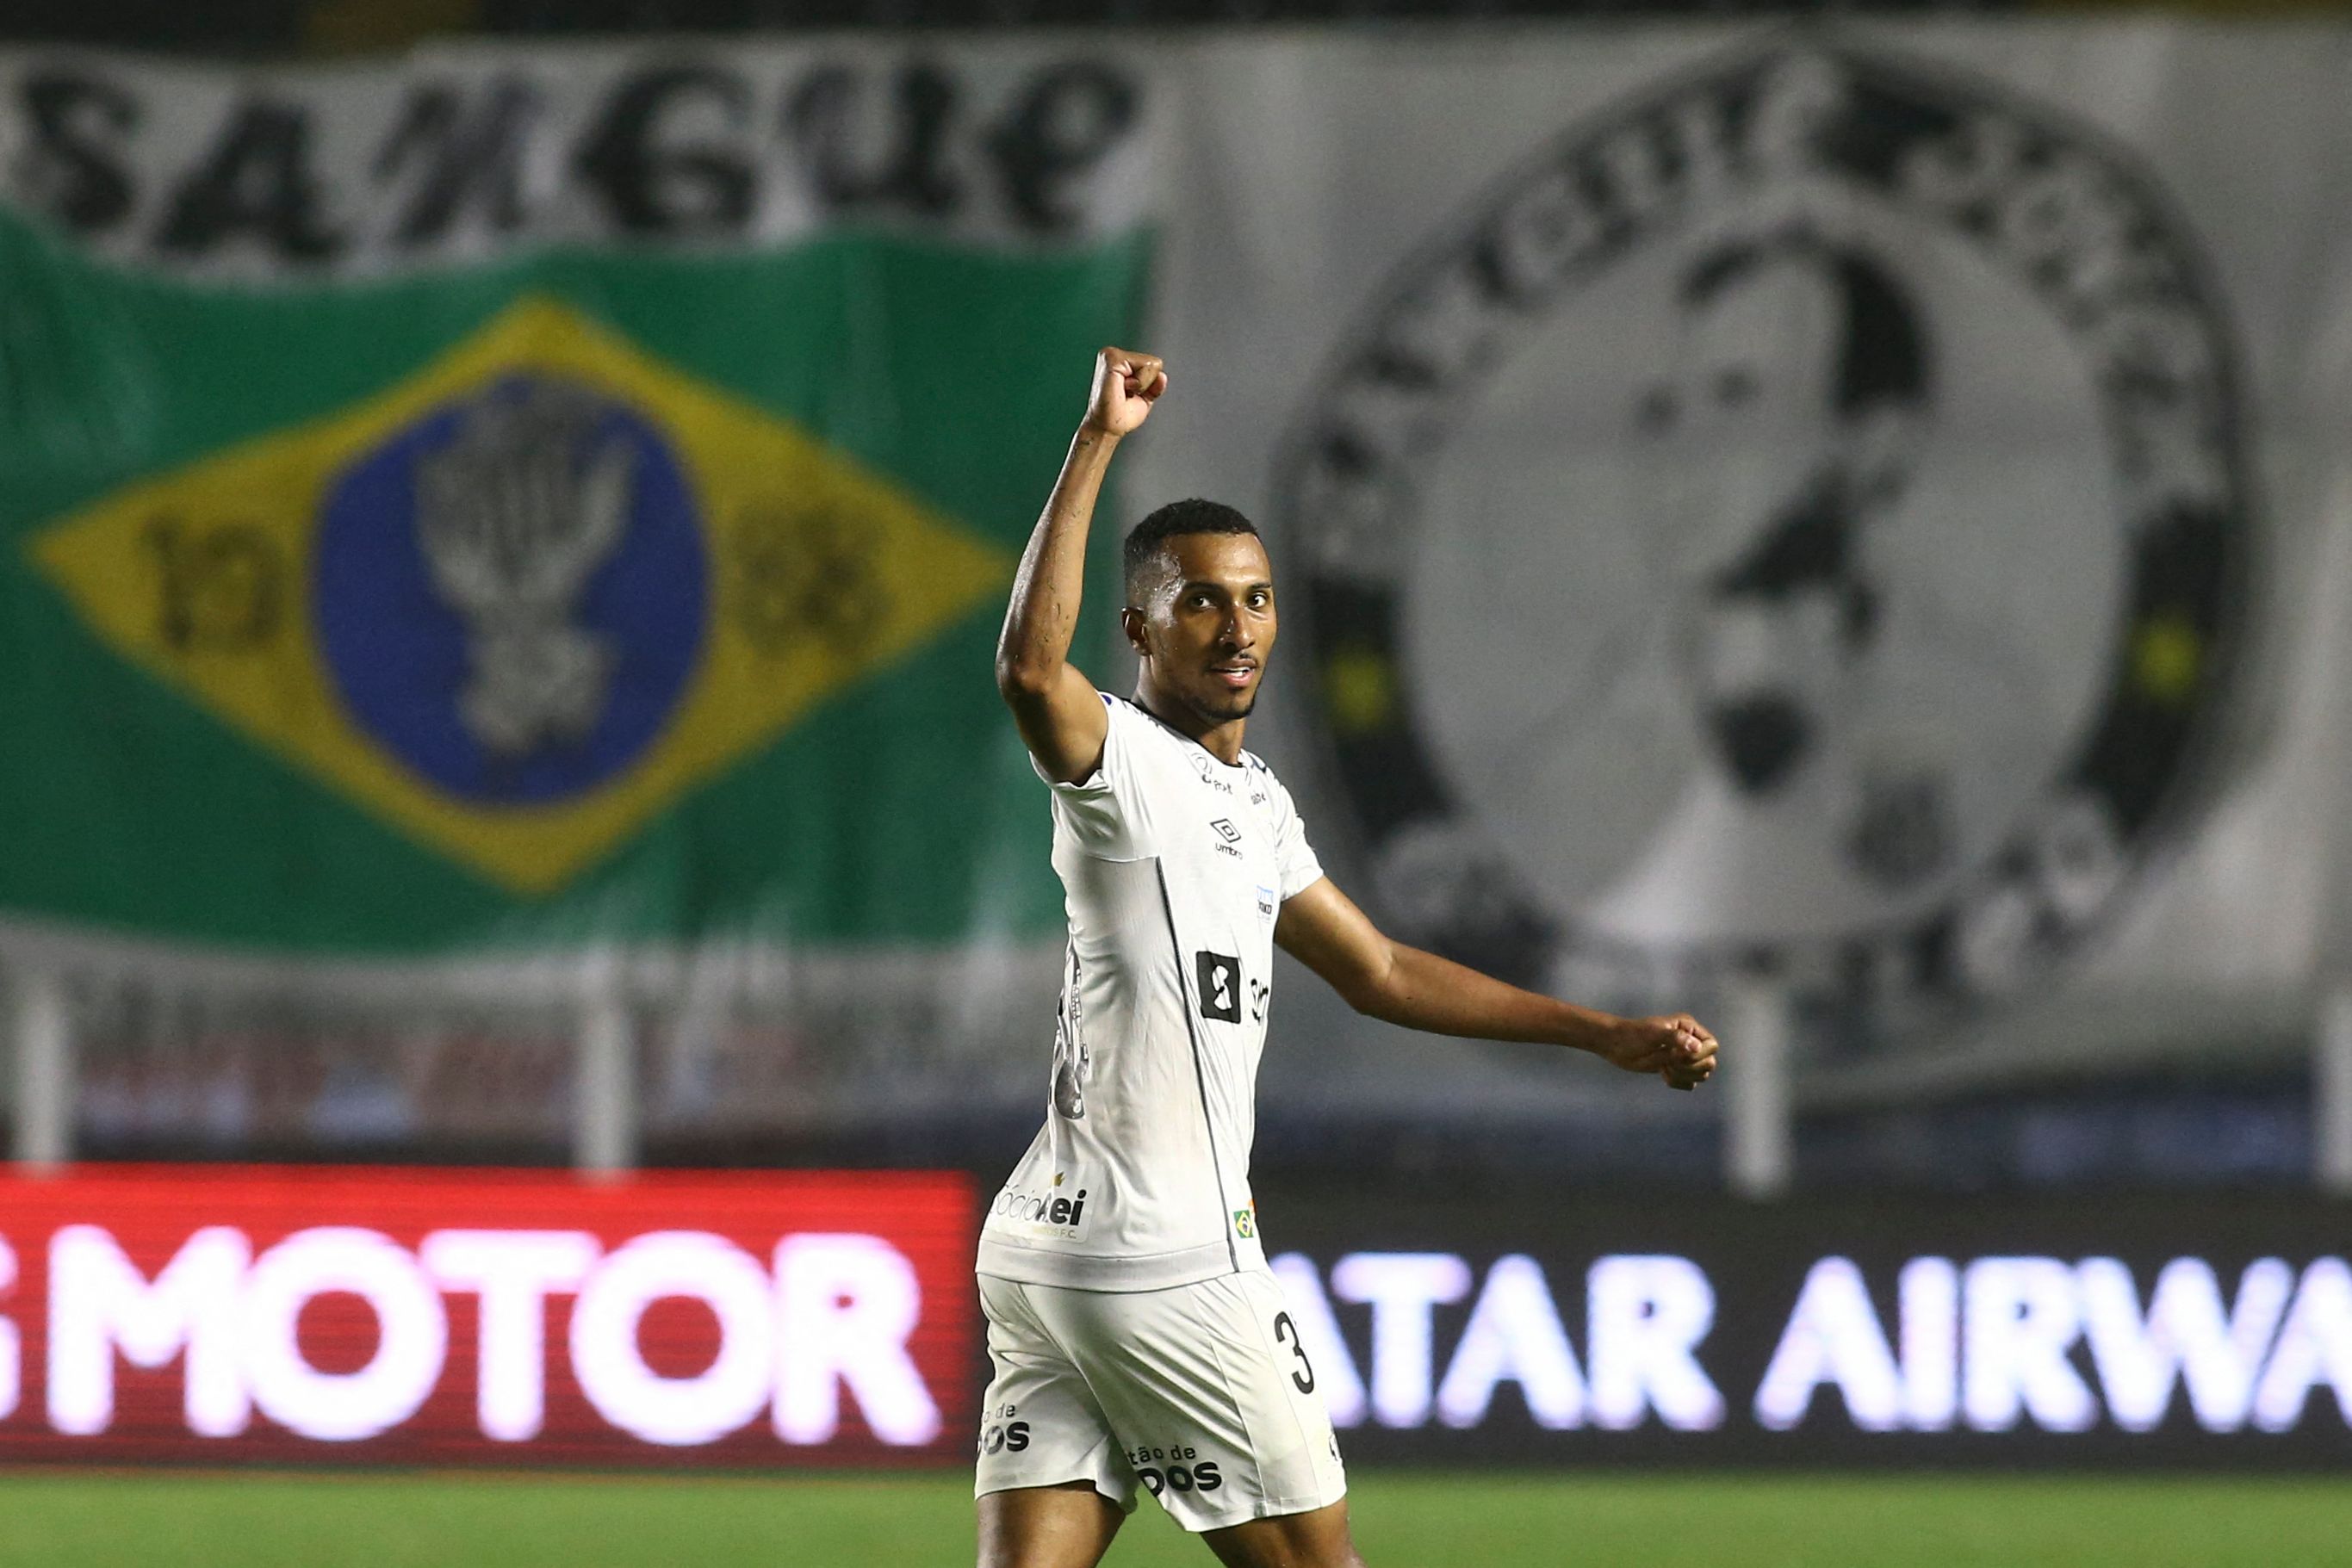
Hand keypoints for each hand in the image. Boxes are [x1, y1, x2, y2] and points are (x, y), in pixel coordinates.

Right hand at [1082, 346, 1166, 436]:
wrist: (1106, 427)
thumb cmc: (1118, 416)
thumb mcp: (1144, 399)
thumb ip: (1154, 385)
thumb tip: (1162, 376)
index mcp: (1119, 362)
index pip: (1152, 364)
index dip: (1147, 384)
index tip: (1129, 394)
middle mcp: (1113, 354)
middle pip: (1154, 362)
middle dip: (1145, 384)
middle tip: (1126, 394)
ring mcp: (1112, 354)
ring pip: (1151, 364)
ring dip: (1141, 384)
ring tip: (1123, 392)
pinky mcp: (1113, 358)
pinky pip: (1145, 366)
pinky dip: (1139, 383)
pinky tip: (1122, 388)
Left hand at [1599, 1013, 1718, 1091]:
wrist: (1616, 1045)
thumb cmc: (1634, 1034)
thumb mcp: (1654, 1033)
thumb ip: (1675, 1038)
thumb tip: (1696, 1047)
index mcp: (1689, 1028)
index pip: (1712, 1046)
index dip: (1699, 1055)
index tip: (1677, 1055)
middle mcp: (1691, 1042)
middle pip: (1709, 1063)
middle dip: (1689, 1067)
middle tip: (1668, 1061)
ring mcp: (1684, 1057)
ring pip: (1701, 1075)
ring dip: (1683, 1075)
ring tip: (1664, 1067)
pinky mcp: (1676, 1069)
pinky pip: (1689, 1084)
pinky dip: (1678, 1083)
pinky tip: (1663, 1074)